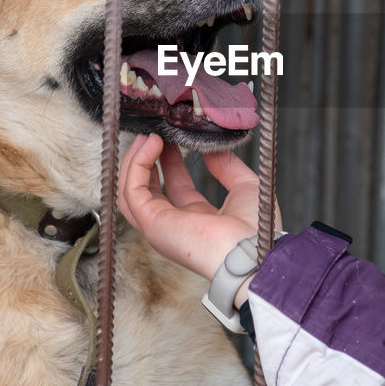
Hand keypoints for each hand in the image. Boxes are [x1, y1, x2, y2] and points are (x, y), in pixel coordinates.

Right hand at [117, 134, 281, 286]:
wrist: (250, 252)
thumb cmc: (253, 230)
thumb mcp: (245, 187)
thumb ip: (228, 167)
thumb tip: (213, 150)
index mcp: (197, 219)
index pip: (174, 187)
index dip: (170, 162)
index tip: (171, 139)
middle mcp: (174, 224)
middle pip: (148, 189)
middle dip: (147, 159)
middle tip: (153, 133)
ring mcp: (159, 226)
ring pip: (131, 191)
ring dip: (135, 161)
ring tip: (147, 135)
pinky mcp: (152, 223)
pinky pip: (132, 190)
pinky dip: (137, 165)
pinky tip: (151, 144)